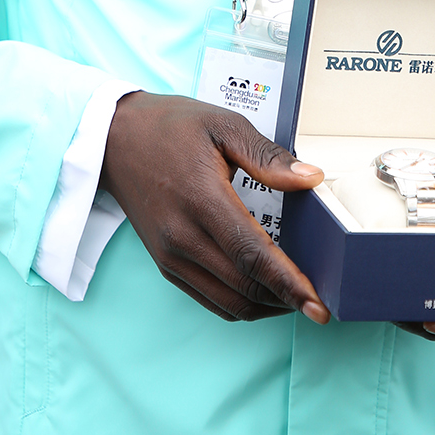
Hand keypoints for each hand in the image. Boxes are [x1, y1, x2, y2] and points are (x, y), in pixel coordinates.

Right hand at [100, 91, 330, 325]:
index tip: (319, 305)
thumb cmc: (170, 126)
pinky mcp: (165, 264)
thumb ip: (267, 157)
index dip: (289, 284)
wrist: (114, 138)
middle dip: (287, 301)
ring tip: (297, 299)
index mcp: (201, 199)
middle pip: (244, 287)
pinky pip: (209, 299)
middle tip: (320, 303)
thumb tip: (311, 179)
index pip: (252, 255)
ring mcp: (171, 256)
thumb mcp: (223, 125)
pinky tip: (263, 293)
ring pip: (228, 303)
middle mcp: (183, 237)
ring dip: (266, 308)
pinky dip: (241, 305)